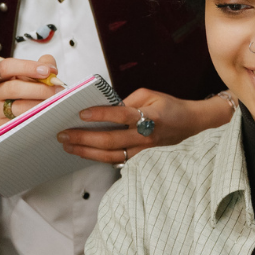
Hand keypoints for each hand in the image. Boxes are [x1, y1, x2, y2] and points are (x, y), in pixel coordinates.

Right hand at [0, 56, 60, 126]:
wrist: (4, 115)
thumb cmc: (20, 91)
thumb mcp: (27, 76)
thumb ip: (41, 66)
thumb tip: (52, 70)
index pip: (8, 67)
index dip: (28, 67)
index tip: (47, 71)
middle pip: (14, 89)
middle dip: (40, 89)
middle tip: (58, 90)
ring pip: (18, 108)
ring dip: (40, 105)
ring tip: (56, 103)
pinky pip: (20, 123)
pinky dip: (36, 119)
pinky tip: (47, 115)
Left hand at [57, 89, 233, 164]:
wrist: (191, 124)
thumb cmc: (169, 106)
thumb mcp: (150, 94)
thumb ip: (127, 101)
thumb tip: (104, 107)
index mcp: (149, 116)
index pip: (121, 115)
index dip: (101, 114)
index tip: (81, 113)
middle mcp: (145, 135)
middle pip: (110, 140)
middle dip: (84, 138)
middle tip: (63, 135)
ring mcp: (143, 150)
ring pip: (111, 156)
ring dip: (86, 151)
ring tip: (68, 146)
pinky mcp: (140, 157)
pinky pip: (116, 160)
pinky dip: (97, 157)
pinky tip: (83, 153)